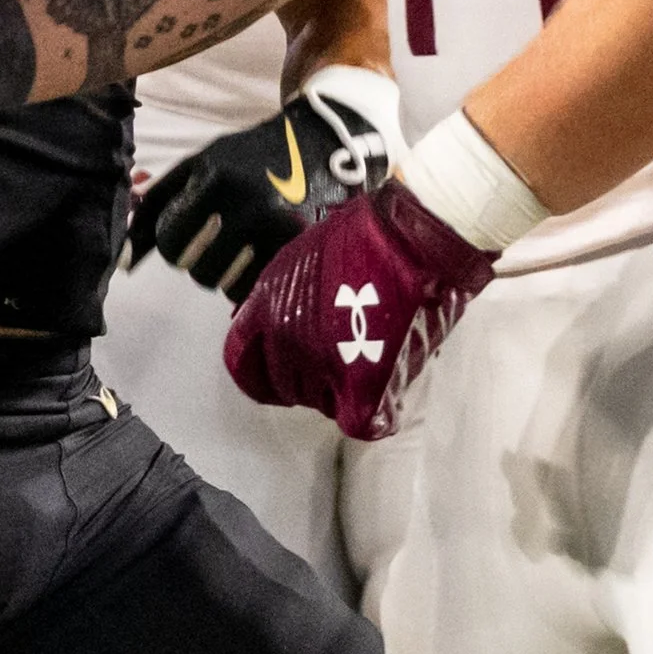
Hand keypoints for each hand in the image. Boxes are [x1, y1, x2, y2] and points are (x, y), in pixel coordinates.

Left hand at [130, 76, 396, 303]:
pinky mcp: (304, 247)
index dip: (172, 244)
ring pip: (228, 284)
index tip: (185, 234)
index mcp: (215, 178)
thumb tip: (126, 263)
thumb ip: (156, 206)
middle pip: (198, 270)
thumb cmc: (248, 155)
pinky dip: (253, 279)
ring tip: (240, 245)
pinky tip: (260, 254)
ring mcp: (280, 228)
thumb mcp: (199, 165)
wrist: (320, 142)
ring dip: (226, 273)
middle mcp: (248, 203)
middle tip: (216, 240)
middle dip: (199, 261)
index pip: (170, 242)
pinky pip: (260, 287)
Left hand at [224, 177, 492, 438]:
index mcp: (266, 310)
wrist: (411, 236)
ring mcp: (324, 364)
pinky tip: (381, 402)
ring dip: (338, 392)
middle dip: (306, 376)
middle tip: (336, 358)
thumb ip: (279, 299)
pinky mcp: (364, 382)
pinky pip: (357, 419)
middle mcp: (287, 342)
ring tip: (366, 362)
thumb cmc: (364, 234)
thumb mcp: (297, 257)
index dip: (259, 369)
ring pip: (319, 403)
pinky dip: (372, 415)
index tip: (271, 371)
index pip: (241, 362)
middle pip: (285, 387)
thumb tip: (272, 325)